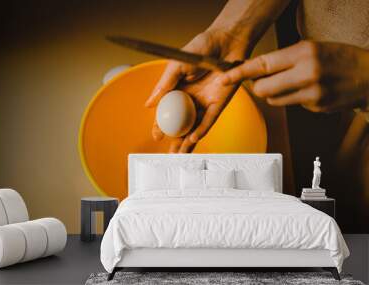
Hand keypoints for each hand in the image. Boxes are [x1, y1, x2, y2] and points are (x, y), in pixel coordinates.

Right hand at [145, 29, 248, 152]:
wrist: (224, 41)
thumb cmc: (200, 48)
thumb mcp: (176, 66)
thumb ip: (163, 85)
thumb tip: (148, 105)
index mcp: (178, 93)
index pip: (167, 115)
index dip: (161, 127)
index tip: (156, 136)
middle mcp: (191, 102)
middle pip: (181, 126)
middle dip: (175, 142)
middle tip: (168, 156)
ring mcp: (205, 104)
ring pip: (195, 127)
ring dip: (188, 142)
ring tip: (180, 156)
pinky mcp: (219, 103)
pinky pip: (209, 119)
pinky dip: (201, 129)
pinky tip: (193, 138)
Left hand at [219, 40, 368, 112]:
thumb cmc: (339, 58)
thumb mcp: (312, 48)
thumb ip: (284, 59)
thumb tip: (256, 71)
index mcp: (304, 53)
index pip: (262, 64)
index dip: (240, 73)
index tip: (224, 77)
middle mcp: (306, 74)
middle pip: (262, 89)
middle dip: (257, 87)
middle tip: (264, 80)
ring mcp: (312, 94)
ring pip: (274, 100)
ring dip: (274, 94)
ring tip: (291, 83)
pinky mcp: (316, 108)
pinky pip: (290, 106)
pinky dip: (292, 100)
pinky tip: (307, 91)